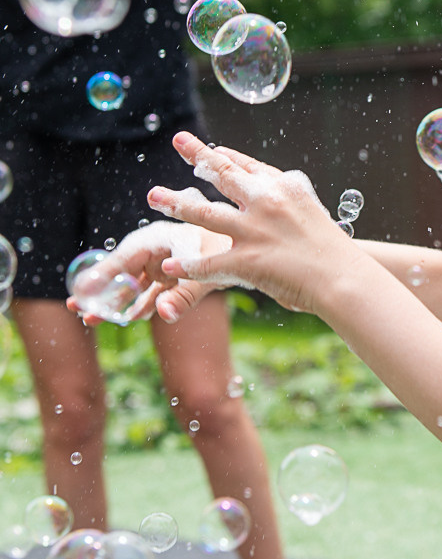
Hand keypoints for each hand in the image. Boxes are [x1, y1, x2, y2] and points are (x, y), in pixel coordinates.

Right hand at [66, 219, 231, 325]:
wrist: (249, 244)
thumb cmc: (226, 249)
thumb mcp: (206, 272)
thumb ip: (184, 295)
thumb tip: (164, 316)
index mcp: (158, 239)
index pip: (123, 259)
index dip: (102, 275)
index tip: (82, 290)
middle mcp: (156, 251)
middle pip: (121, 273)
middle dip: (99, 291)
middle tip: (76, 307)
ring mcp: (163, 265)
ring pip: (133, 287)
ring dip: (114, 303)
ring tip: (90, 319)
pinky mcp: (173, 278)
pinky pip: (150, 295)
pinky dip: (139, 306)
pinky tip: (128, 319)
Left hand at [146, 132, 351, 315]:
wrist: (344, 277)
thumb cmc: (334, 251)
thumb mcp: (312, 212)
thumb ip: (291, 201)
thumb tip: (279, 192)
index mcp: (284, 187)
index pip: (249, 166)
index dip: (227, 156)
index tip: (212, 149)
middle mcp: (266, 201)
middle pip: (223, 174)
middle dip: (197, 156)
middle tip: (178, 141)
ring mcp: (254, 229)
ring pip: (204, 212)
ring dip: (176, 203)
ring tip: (154, 197)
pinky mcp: (247, 259)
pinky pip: (208, 262)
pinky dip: (188, 265)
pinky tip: (170, 266)